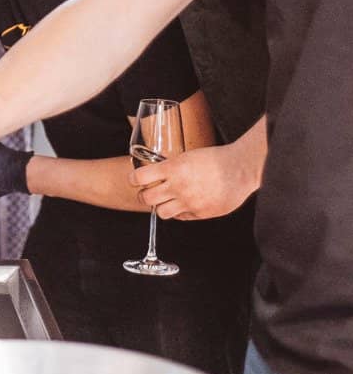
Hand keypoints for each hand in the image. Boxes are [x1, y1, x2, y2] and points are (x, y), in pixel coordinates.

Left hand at [131, 138, 261, 220]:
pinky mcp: (200, 213)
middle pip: (147, 198)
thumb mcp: (187, 156)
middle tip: (146, 193)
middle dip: (143, 195)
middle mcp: (178, 187)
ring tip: (165, 201)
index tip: (134, 180)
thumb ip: (172, 168)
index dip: (134, 179)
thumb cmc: (217, 158)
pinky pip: (181, 217)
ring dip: (160, 207)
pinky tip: (185, 204)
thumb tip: (159, 174)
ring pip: (161, 212)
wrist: (240, 169)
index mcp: (173, 169)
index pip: (140, 177)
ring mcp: (189, 202)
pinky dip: (180, 212)